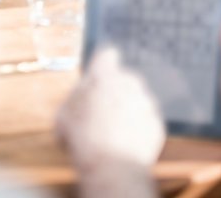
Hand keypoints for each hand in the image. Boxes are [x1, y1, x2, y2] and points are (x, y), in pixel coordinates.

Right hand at [56, 48, 165, 171]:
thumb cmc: (83, 139)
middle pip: (123, 80)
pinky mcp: (157, 123)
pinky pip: (145, 122)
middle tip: (100, 114)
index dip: (102, 64)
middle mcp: (129, 82)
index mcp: (104, 75)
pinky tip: (123, 145)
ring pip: (136, 102)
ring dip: (127, 112)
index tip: (99, 74)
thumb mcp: (64, 117)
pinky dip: (137, 131)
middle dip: (115, 93)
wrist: (112, 167)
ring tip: (111, 136)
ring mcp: (147, 102)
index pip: (107, 54)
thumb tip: (79, 98)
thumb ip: (74, 100)